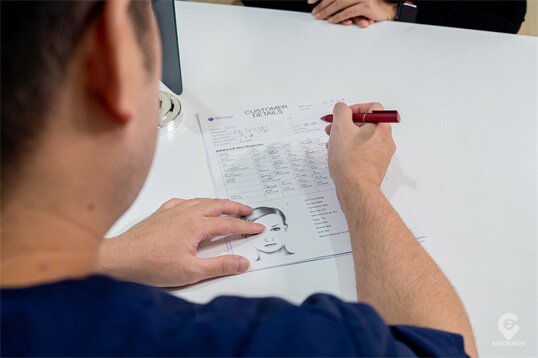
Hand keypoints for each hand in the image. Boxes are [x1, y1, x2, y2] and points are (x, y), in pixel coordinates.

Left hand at [98, 198, 264, 286]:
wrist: (121, 258)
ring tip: (227, 207)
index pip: (228, 224)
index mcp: (196, 225)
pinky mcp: (161, 213)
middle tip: (248, 211)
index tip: (258, 228)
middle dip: (236, 208)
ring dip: (218, 203)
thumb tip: (242, 263)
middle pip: (218, 205)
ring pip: (201, 201)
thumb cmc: (151, 265)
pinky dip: (196, 202)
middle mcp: (186, 213)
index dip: (246, 226)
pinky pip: (183, 202)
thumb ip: (220, 266)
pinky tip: (194, 206)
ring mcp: (172, 211)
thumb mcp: (191, 272)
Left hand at [309, 0, 397, 26]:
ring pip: (339, 4)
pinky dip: (338, 17)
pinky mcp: (366, 6)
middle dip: (322, 5)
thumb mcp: (356, 1)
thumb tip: (326, 7)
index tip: (311, 1)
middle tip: (314, 12)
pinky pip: (348, 12)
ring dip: (327, 11)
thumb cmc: (370, 6)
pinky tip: (331, 20)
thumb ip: (343, 2)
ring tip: (320, 17)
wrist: (388, 9)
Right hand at [325, 102, 395, 192]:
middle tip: (334, 129)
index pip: (372, 108)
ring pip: (362, 140)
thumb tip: (342, 108)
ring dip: (346, 138)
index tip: (343, 115)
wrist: (356, 189)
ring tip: (333, 144)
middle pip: (366, 124)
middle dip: (347, 125)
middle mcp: (385, 141)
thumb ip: (341, 112)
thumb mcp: (341, 128)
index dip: (355, 108)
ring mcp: (380, 155)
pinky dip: (350, 151)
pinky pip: (362, 153)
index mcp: (381, 128)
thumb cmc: (351, 161)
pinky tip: (338, 157)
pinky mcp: (374, 167)